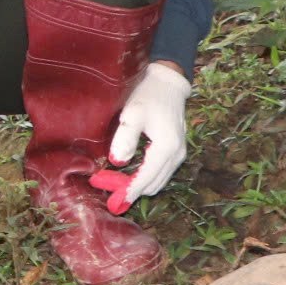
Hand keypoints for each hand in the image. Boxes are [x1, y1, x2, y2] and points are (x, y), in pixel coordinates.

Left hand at [105, 61, 192, 206]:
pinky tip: (127, 175)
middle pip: (152, 185)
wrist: (167, 82)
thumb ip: (125, 138)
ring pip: (157, 182)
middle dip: (130, 191)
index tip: (112, 202)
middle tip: (106, 190)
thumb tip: (117, 162)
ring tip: (113, 184)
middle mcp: (177, 155)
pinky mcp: (176, 151)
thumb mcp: (132, 113)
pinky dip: (145, 178)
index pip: (145, 179)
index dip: (127, 192)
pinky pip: (160, 173)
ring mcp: (179, 154)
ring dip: (137, 186)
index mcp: (167, 147)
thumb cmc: (147, 94)